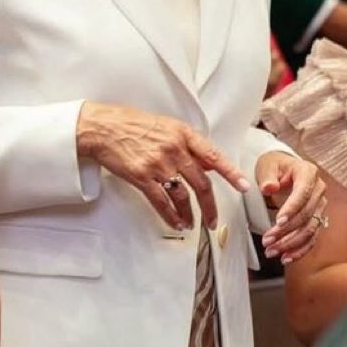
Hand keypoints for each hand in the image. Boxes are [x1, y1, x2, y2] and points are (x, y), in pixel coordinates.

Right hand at [76, 101, 249, 229]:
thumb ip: (188, 143)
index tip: (243, 186)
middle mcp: (173, 149)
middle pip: (200, 183)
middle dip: (210, 206)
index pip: (213, 155)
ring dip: (190, 213)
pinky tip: (176, 222)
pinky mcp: (141, 177)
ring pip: (182, 195)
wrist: (103, 128)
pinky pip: (161, 202)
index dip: (230, 173)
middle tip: (213, 220)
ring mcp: (157, 164)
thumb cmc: (131, 123)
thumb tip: (207, 162)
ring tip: (192, 223)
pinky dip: (171, 215)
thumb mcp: (166, 125)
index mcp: (182, 134)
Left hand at [256, 151, 326, 265]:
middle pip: (307, 215)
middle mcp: (318, 189)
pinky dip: (299, 250)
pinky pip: (312, 238)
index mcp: (308, 172)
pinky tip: (286, 257)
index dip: (292, 209)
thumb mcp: (267, 166)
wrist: (282, 169)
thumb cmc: (274, 166)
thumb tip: (269, 188)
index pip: (303, 193)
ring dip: (291, 244)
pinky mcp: (317, 219)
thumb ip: (267, 177)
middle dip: (287, 231)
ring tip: (272, 251)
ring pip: (310, 230)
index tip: (278, 221)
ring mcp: (320, 206)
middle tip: (267, 240)